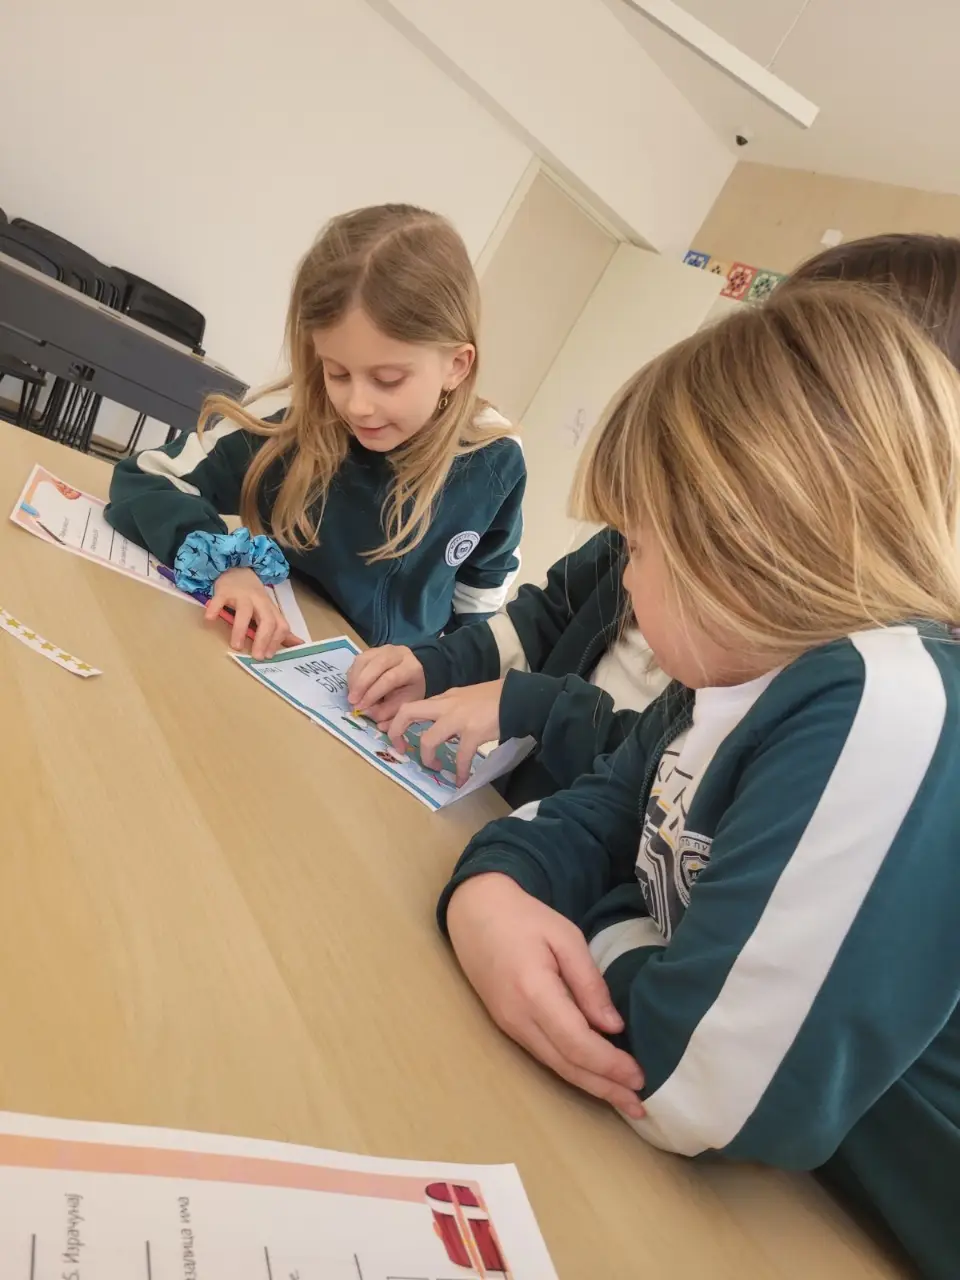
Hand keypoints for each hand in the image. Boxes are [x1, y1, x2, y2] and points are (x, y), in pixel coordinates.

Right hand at [206, 566, 296, 658]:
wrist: (237, 569)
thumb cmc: (253, 597)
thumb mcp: (268, 611)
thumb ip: (280, 629)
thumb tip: (299, 644)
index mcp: (270, 609)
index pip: (280, 625)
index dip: (277, 641)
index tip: (269, 656)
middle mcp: (259, 602)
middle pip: (266, 620)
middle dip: (263, 639)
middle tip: (257, 656)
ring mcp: (242, 596)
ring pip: (245, 612)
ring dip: (241, 629)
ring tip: (236, 646)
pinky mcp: (225, 591)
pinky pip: (220, 600)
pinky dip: (215, 609)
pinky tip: (209, 619)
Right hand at [347, 645, 425, 720]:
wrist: (409, 679)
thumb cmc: (406, 695)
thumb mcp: (402, 707)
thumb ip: (386, 712)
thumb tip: (367, 712)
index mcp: (412, 668)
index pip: (390, 678)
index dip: (373, 693)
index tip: (361, 707)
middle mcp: (400, 653)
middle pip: (377, 665)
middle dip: (361, 684)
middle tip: (352, 701)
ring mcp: (386, 648)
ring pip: (364, 659)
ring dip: (354, 679)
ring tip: (352, 695)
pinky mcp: (374, 649)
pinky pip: (358, 659)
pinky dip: (353, 674)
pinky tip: (353, 687)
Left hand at [387, 680, 503, 785]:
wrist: (519, 697)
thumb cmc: (496, 697)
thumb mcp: (466, 697)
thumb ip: (451, 709)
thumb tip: (440, 727)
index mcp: (444, 698)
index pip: (412, 705)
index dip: (397, 722)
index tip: (397, 738)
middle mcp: (446, 705)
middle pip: (408, 713)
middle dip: (397, 732)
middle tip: (402, 750)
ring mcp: (458, 719)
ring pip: (429, 740)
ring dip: (428, 758)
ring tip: (437, 767)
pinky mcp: (474, 733)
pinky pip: (461, 757)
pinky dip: (460, 772)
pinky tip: (462, 780)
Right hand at [446, 874, 644, 1118]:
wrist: (475, 913)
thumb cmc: (524, 918)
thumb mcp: (565, 937)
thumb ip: (589, 983)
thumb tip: (613, 1027)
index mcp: (534, 992)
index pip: (577, 1043)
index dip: (609, 1065)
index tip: (640, 1076)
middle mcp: (518, 1018)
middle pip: (567, 1065)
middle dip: (605, 1088)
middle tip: (640, 1106)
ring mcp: (509, 1025)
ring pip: (555, 1066)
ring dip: (591, 1086)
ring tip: (623, 1099)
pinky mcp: (508, 1025)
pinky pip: (544, 1055)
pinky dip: (573, 1070)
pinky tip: (593, 1076)